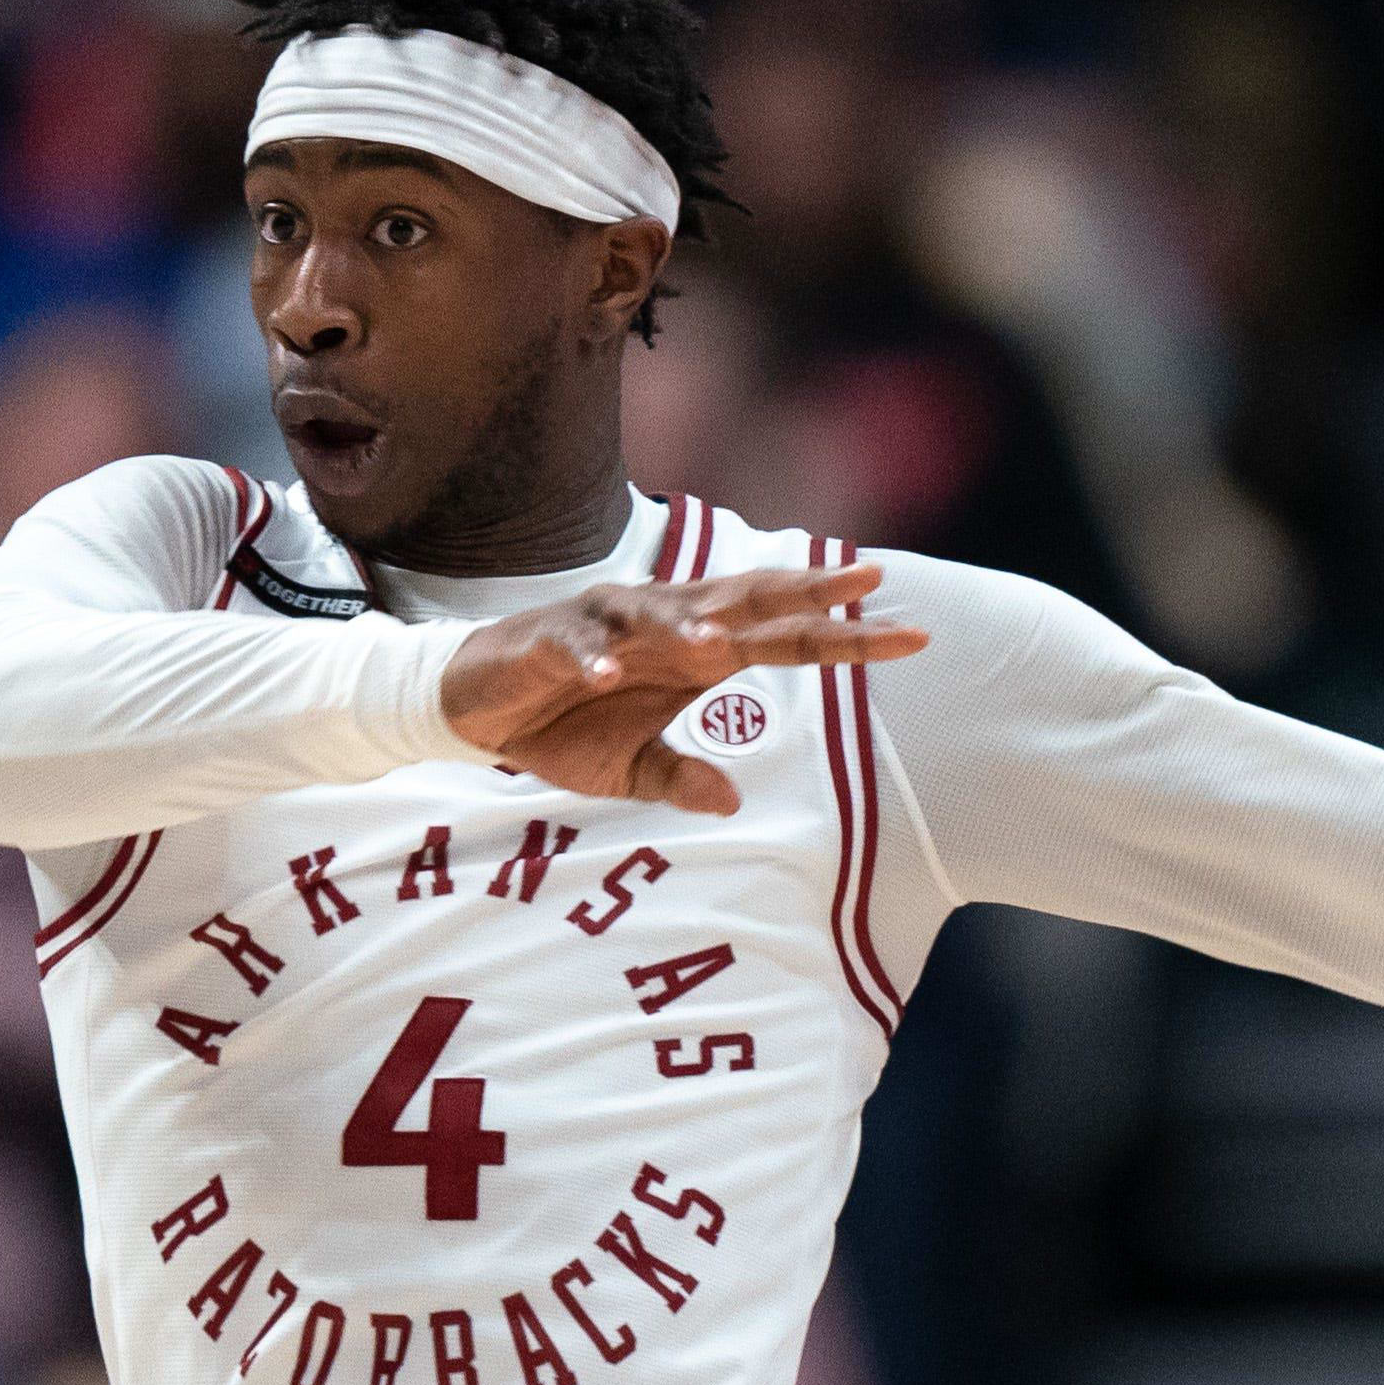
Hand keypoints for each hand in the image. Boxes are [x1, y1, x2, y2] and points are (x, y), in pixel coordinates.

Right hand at [438, 564, 932, 814]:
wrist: (474, 709)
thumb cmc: (562, 726)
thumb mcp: (627, 769)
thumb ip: (679, 778)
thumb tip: (731, 800)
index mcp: (693, 654)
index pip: (782, 638)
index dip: (842, 635)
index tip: (909, 632)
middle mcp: (662, 627)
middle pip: (743, 604)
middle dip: (801, 593)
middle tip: (864, 584)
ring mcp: (608, 628)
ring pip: (661, 616)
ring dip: (691, 626)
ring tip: (726, 643)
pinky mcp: (551, 641)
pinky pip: (577, 648)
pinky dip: (592, 660)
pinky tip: (607, 677)